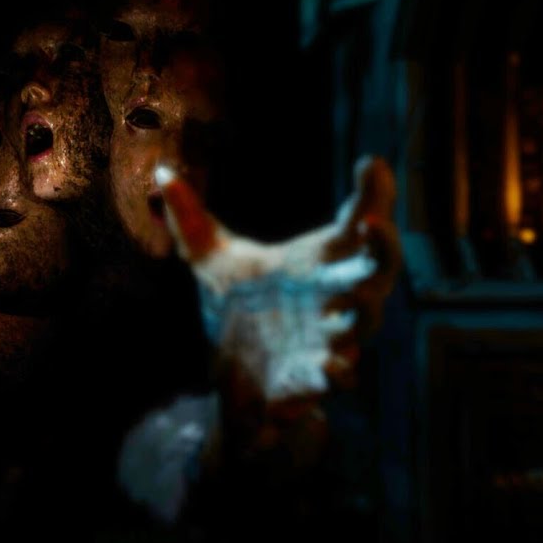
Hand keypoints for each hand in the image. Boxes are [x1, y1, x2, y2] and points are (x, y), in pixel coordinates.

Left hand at [155, 156, 400, 409]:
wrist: (234, 377)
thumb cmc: (241, 308)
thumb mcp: (212, 261)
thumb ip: (190, 220)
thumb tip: (159, 174)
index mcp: (317, 262)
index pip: (354, 224)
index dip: (373, 194)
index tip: (372, 165)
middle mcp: (333, 297)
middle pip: (377, 269)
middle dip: (383, 249)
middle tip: (375, 224)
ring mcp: (329, 338)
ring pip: (365, 322)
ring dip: (366, 309)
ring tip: (359, 296)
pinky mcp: (313, 378)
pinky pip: (338, 376)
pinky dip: (337, 372)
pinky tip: (331, 367)